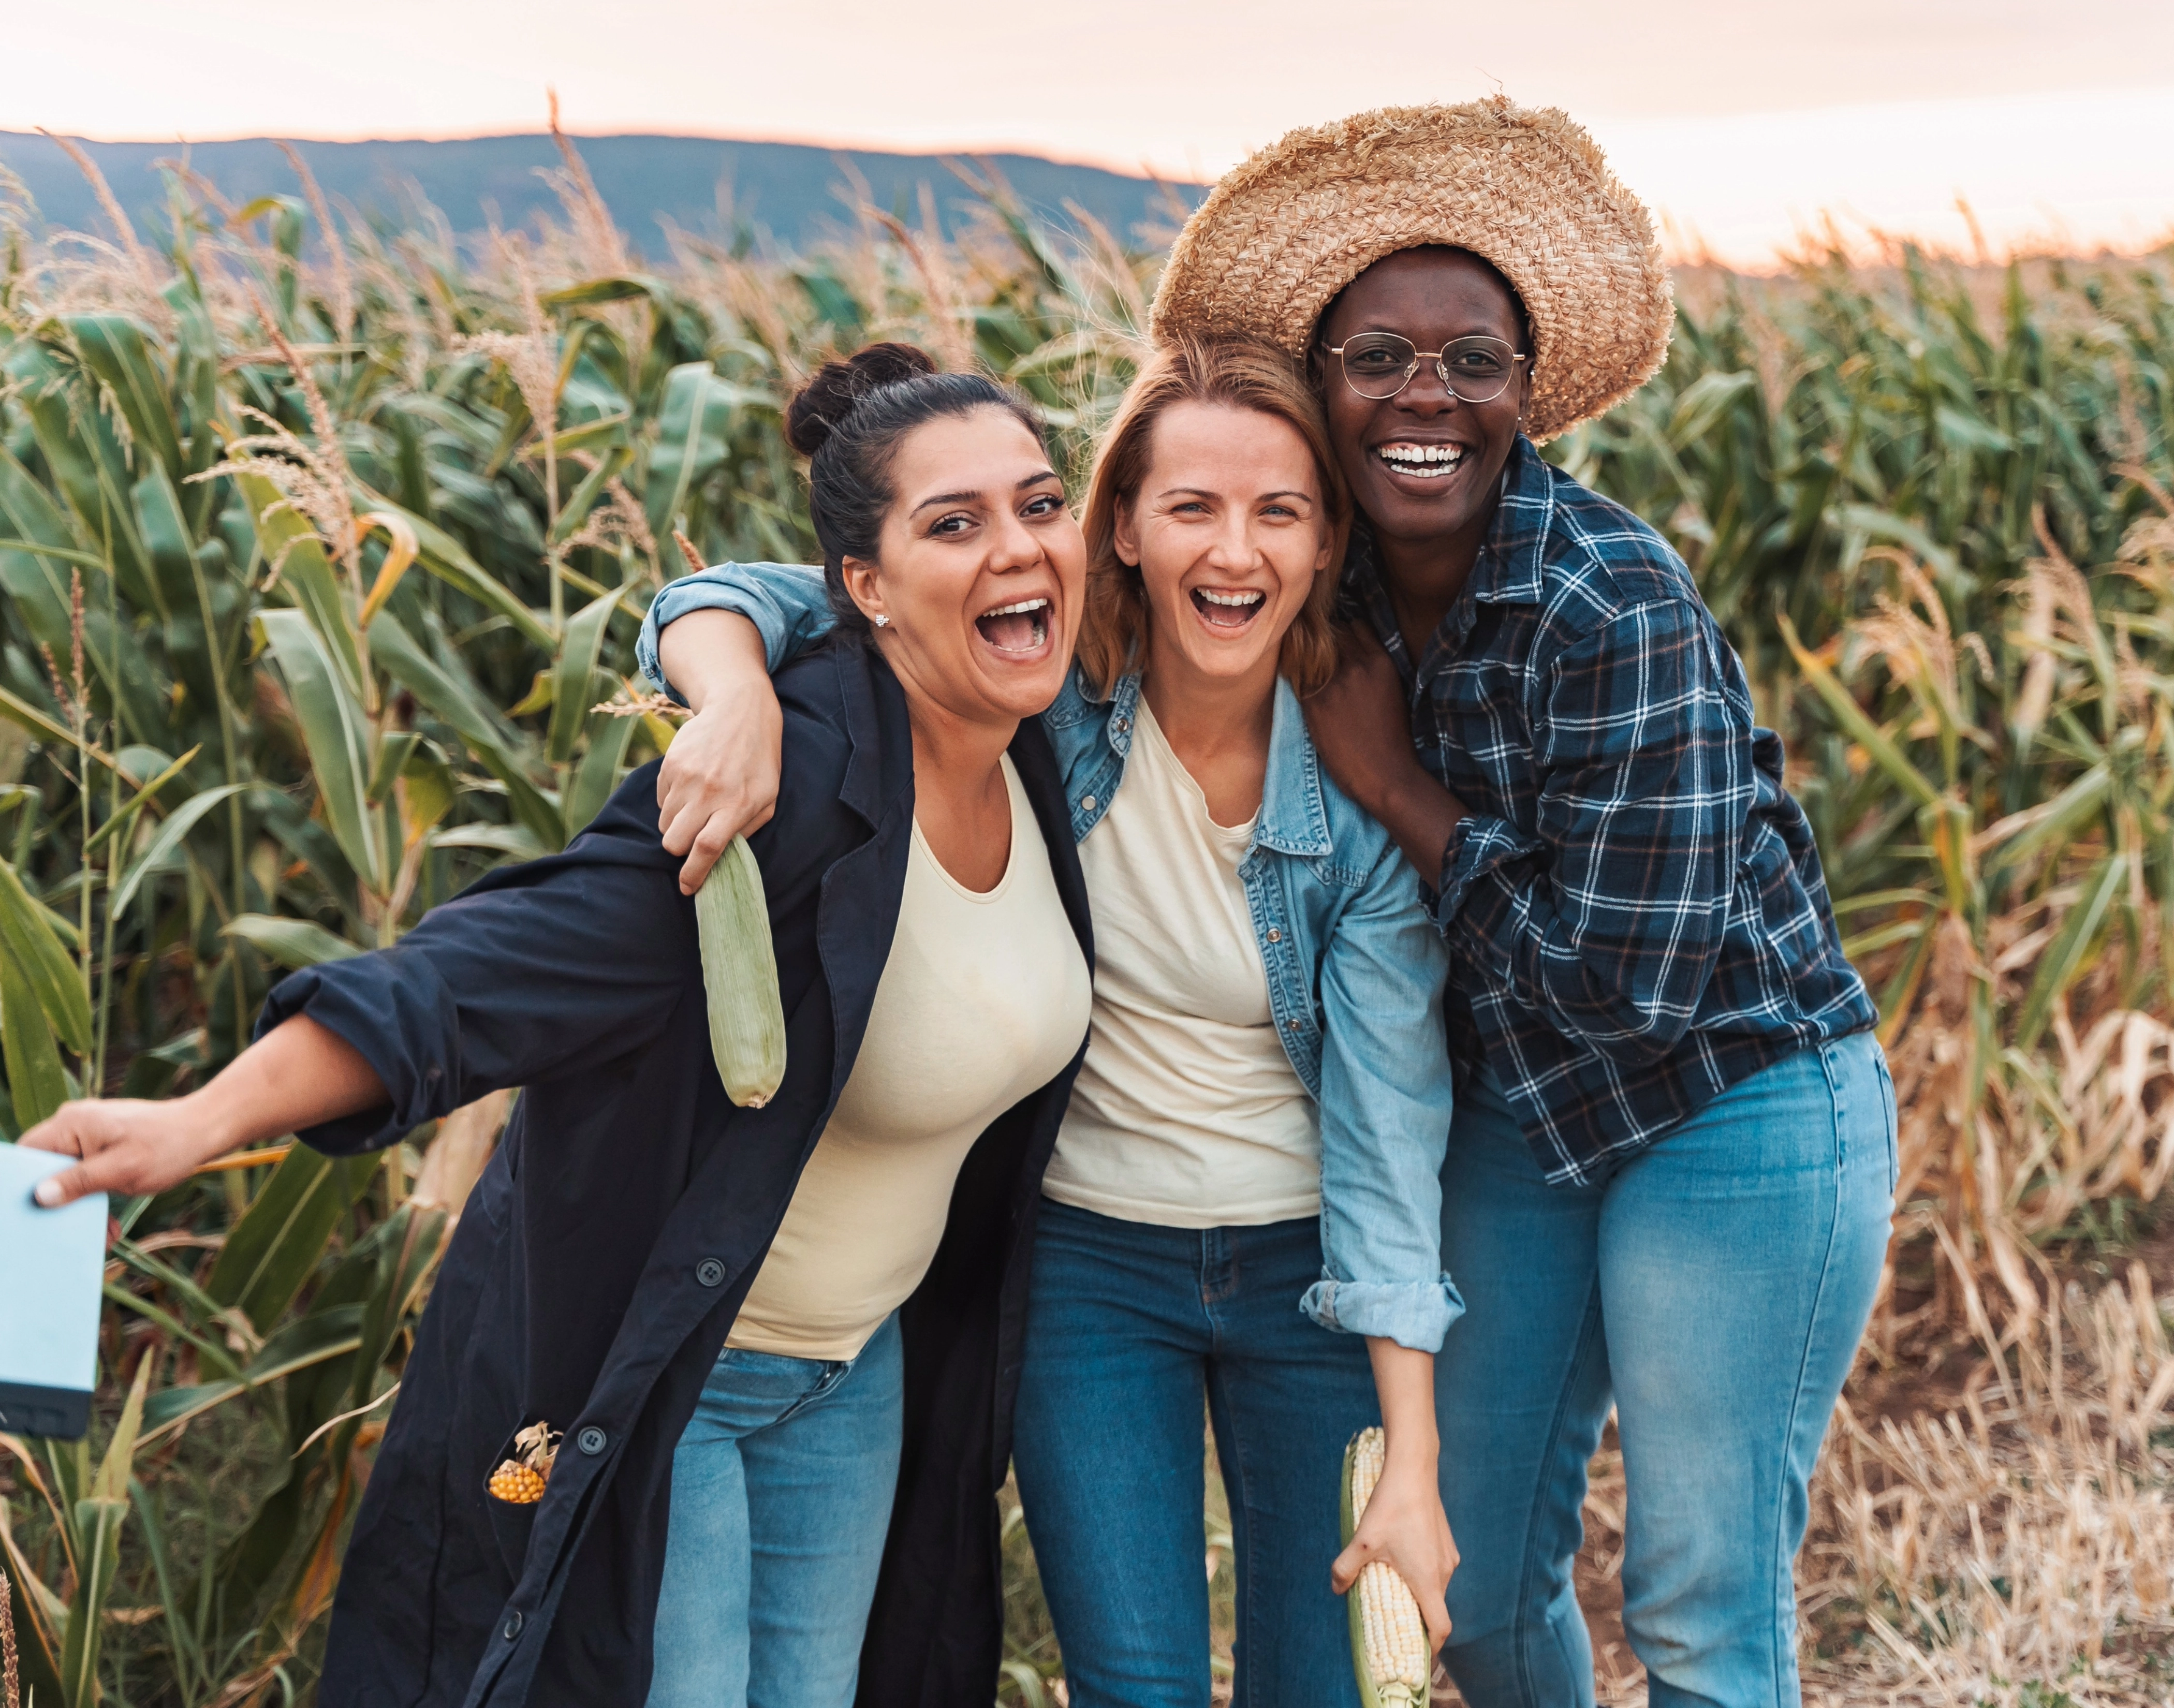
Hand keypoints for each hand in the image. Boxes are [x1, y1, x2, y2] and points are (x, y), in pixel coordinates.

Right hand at [21, 1017, 383, 1210]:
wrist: (206, 1130)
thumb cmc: (168, 1147)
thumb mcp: (121, 1171)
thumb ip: (78, 1183)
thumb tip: (40, 1197)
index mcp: (71, 1124)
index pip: (27, 1154)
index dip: (24, 1184)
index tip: (33, 1213)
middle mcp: (75, 1125)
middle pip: (45, 1169)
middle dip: (57, 1204)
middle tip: (67, 1233)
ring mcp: (89, 1136)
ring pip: (67, 1177)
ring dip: (81, 1207)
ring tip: (101, 1233)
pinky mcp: (104, 1147)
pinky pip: (86, 1175)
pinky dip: (95, 1199)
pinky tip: (109, 1225)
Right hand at [656, 687, 782, 894]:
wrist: (739, 710)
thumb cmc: (759, 761)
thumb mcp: (768, 797)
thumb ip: (747, 829)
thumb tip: (722, 858)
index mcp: (737, 804)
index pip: (707, 848)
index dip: (694, 874)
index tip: (688, 888)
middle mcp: (709, 792)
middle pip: (675, 841)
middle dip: (679, 850)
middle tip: (692, 840)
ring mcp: (686, 776)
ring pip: (665, 823)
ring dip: (677, 824)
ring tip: (698, 806)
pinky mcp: (670, 763)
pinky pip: (660, 799)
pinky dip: (672, 802)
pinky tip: (692, 785)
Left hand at [1303, 623, 1466, 878]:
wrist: (1384, 774)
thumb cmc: (1393, 737)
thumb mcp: (1393, 690)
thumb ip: (1374, 667)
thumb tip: (1356, 653)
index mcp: (1380, 660)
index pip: (1355, 626)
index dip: (1345, 633)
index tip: (1337, 641)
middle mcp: (1356, 665)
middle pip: (1331, 636)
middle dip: (1325, 643)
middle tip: (1317, 655)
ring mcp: (1332, 683)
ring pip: (1310, 656)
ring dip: (1308, 661)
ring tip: (1307, 671)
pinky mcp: (1313, 703)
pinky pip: (1297, 679)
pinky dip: (1299, 681)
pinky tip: (1303, 691)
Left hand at [1330, 1449, 1457, 1655]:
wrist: (1413, 1470)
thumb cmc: (1391, 1507)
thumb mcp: (1362, 1541)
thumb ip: (1346, 1568)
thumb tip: (1336, 1589)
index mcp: (1428, 1580)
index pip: (1440, 1627)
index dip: (1430, 1648)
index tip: (1416, 1657)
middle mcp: (1444, 1572)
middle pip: (1436, 1610)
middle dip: (1418, 1623)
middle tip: (1394, 1628)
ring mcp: (1448, 1556)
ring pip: (1437, 1589)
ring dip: (1419, 1598)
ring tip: (1394, 1595)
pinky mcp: (1446, 1542)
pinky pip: (1437, 1570)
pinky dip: (1423, 1578)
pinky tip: (1401, 1565)